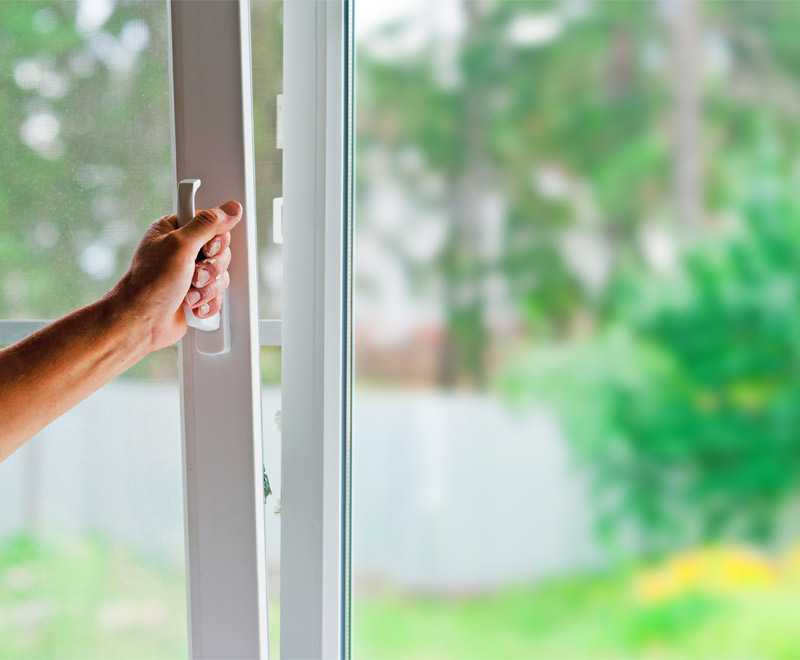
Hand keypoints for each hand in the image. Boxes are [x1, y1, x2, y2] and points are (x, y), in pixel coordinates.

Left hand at [110, 200, 242, 350]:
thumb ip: (208, 224)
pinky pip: (218, 295)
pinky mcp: (196, 294)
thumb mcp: (181, 245)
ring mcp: (190, 274)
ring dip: (207, 288)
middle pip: (221, 252)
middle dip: (211, 269)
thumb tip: (231, 209)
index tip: (204, 249)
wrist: (142, 322)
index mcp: (174, 230)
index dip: (214, 239)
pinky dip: (207, 303)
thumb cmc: (151, 284)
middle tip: (193, 274)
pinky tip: (191, 304)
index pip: (211, 223)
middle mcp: (183, 250)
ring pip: (221, 276)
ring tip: (188, 293)